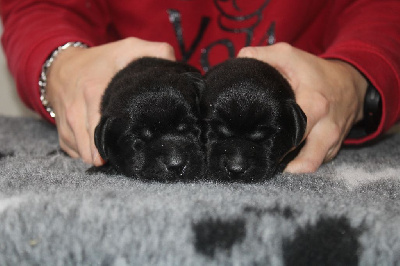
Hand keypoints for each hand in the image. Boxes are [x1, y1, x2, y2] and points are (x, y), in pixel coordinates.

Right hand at [46, 37, 175, 165]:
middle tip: (135, 152)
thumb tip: (176, 67)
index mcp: (94, 94)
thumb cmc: (100, 60)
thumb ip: (156, 53)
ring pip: (86, 155)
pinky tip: (103, 150)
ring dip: (103, 157)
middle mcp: (77, 113)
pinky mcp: (62, 134)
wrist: (60, 66)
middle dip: (118, 154)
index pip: (111, 129)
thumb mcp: (128, 49)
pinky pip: (76, 154)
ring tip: (120, 153)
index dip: (129, 141)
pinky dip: (89, 155)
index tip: (142, 144)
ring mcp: (68, 126)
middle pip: (99, 148)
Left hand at [238, 42, 367, 172]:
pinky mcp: (333, 150)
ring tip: (268, 165)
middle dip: (280, 165)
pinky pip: (316, 164)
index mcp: (315, 105)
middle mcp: (327, 129)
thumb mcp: (290, 56)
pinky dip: (299, 164)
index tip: (253, 145)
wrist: (353, 83)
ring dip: (291, 169)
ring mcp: (332, 142)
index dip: (274, 144)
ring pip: (311, 166)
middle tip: (258, 162)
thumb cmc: (317, 72)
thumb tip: (239, 61)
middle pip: (306, 162)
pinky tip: (282, 160)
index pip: (294, 134)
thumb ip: (262, 56)